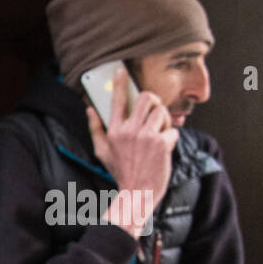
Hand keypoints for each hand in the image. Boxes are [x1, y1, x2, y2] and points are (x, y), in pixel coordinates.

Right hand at [85, 66, 178, 236]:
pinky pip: (173, 130)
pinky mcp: (161, 143)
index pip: (116, 101)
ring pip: (162, 112)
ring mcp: (146, 136)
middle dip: (154, 102)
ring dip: (163, 122)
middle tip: (153, 112)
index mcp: (114, 132)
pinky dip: (171, 139)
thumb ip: (95, 129)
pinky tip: (164, 150)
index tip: (120, 71)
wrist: (137, 192)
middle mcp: (129, 131)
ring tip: (158, 135)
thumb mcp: (102, 152)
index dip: (119, 83)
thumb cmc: (122, 172)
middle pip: (147, 98)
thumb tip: (89, 110)